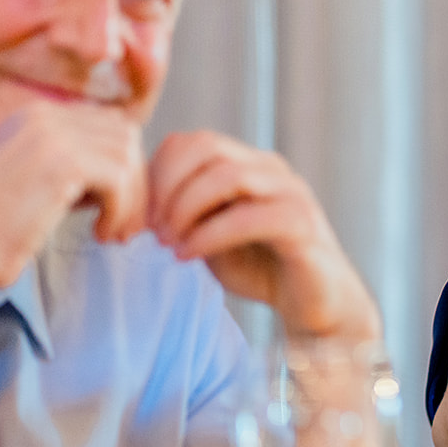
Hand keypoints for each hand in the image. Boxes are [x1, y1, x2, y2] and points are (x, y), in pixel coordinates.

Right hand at [0, 100, 147, 288]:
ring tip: (112, 232)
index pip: (107, 124)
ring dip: (131, 201)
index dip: (122, 166)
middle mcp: (42, 115)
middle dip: (135, 182)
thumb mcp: (37, 183)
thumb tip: (131, 171)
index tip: (116, 208)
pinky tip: (99, 233)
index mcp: (34, 116)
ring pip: (127, 156)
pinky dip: (121, 210)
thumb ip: (77, 167)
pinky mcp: (61, 162)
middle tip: (125, 225)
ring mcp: (50, 135)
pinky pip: (120, 179)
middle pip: (125, 134)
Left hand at [146, 132, 380, 340]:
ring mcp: (291, 193)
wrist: (314, 305)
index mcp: (249, 164)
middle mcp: (271, 169)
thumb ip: (184, 212)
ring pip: (230, 175)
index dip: (157, 172)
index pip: (193, 140)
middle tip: (150, 229)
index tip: (138, 215)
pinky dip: (210, 235)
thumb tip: (133, 204)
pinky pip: (250, 217)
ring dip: (186, 208)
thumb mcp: (210, 233)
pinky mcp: (303, 226)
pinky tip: (189, 256)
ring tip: (169, 243)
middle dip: (168, 186)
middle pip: (208, 147)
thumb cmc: (260, 268)